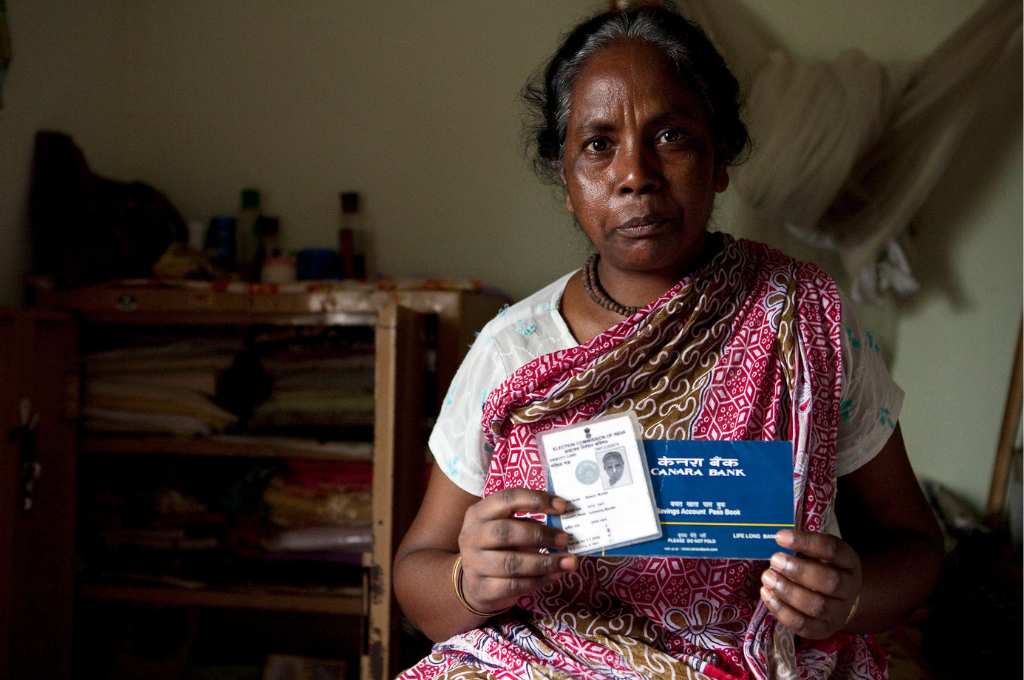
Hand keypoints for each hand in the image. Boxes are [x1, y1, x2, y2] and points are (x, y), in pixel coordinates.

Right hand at [457, 489, 577, 613]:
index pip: (507, 499)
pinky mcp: (481, 588)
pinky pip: (513, 585)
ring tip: (568, 561)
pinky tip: (554, 576)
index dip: (536, 500)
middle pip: (507, 532)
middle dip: (541, 535)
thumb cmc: (498, 548)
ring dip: (544, 562)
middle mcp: (472, 536)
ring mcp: (474, 564)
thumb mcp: (506, 527)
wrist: (474, 584)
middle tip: (565, 539)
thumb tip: (564, 521)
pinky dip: (538, 581)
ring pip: (511, 563)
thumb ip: (529, 521)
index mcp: (479, 513)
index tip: (562, 506)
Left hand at [760, 529, 861, 639]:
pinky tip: (767, 594)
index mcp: (848, 562)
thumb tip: (776, 539)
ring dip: (788, 591)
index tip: (780, 537)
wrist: (839, 600)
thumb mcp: (819, 552)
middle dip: (799, 571)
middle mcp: (848, 588)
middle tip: (775, 560)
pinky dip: (782, 611)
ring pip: (816, 606)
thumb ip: (802, 546)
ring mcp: (838, 612)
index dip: (806, 542)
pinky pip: (803, 625)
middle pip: (829, 582)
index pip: (832, 550)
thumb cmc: (822, 568)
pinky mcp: (823, 630)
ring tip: (767, 577)